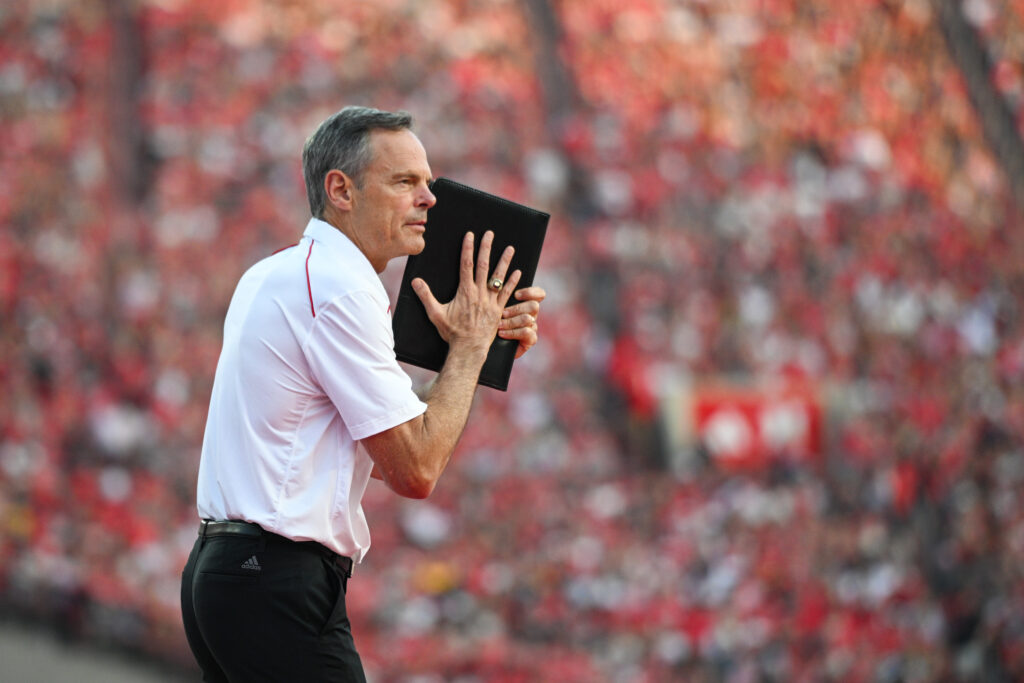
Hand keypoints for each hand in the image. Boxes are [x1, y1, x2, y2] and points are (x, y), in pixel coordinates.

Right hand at [412, 230, 521, 353]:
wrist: (469, 349)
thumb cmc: (452, 332)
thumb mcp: (436, 314)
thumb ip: (426, 296)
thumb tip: (415, 281)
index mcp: (465, 291)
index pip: (466, 264)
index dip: (468, 248)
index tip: (470, 235)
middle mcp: (479, 293)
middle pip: (484, 266)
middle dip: (487, 248)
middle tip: (491, 234)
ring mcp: (491, 301)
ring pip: (499, 277)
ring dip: (504, 261)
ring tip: (510, 248)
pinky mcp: (498, 310)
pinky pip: (507, 293)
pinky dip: (513, 282)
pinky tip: (518, 272)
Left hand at [498, 285, 544, 357]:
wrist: (489, 344)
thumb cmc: (491, 322)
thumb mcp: (495, 307)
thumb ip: (500, 296)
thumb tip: (497, 282)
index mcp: (527, 303)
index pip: (539, 293)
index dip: (531, 292)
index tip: (516, 295)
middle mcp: (532, 314)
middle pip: (534, 305)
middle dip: (517, 309)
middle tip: (502, 312)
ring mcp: (533, 326)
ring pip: (528, 319)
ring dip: (511, 322)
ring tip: (498, 324)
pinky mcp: (531, 339)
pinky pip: (526, 333)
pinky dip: (512, 333)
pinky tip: (501, 334)